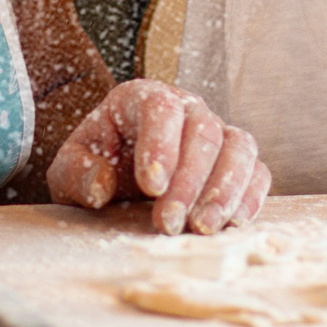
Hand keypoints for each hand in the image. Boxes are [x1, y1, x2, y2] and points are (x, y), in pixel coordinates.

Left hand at [46, 80, 270, 234]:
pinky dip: (250, 196)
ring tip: (202, 227)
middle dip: (189, 181)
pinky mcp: (237, 162)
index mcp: (143, 98)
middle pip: (203, 131)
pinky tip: (232, 223)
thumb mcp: (69, 171)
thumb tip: (100, 185)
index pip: (161, 107)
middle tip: (169, 223)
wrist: (117, 177)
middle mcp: (187, 108)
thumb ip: (78, 173)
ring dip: (225, 190)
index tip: (151, 186)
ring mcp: (218, 133)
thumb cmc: (95, 167)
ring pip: (238, 148)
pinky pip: (257, 172)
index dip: (160, 144)